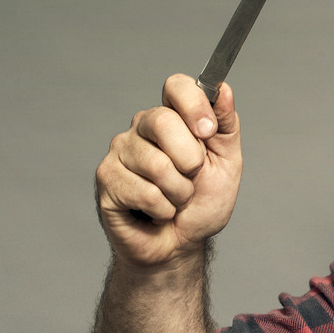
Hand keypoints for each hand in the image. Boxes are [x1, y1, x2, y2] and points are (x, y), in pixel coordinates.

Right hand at [95, 74, 242, 267]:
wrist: (181, 245)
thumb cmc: (201, 204)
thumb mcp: (226, 164)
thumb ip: (226, 126)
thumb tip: (225, 90)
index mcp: (171, 117)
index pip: (176, 86)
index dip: (194, 105)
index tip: (208, 132)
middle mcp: (141, 128)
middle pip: (163, 121)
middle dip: (190, 161)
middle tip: (191, 178)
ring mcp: (120, 151)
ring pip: (157, 165)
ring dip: (179, 193)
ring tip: (174, 200)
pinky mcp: (107, 179)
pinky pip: (145, 192)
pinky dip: (163, 210)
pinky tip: (157, 212)